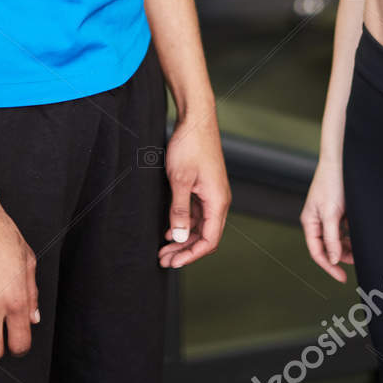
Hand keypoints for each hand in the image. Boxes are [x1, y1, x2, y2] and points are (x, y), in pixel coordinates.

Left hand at [158, 113, 229, 268]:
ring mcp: (211, 194)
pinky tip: (170, 231)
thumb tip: (181, 238)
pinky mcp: (204, 187)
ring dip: (183, 240)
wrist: (196, 119)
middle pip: (206, 236)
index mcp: (217, 201)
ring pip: (200, 226)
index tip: (174, 263)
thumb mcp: (180, 180)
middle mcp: (218, 200)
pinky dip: (184, 225)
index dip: (192, 255)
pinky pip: (197, 214)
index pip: (210, 240)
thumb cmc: (190, 146)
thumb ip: (180, 210)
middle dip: (186, 251)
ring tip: (164, 250)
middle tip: (164, 261)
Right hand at [300, 159, 353, 281]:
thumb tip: (332, 259)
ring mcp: (329, 215)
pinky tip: (362, 231)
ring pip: (339, 239)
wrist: (342, 159)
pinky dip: (353, 233)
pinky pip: (346, 228)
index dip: (329, 266)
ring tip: (362, 247)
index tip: (342, 277)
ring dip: (349, 245)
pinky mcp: (340, 209)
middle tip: (358, 260)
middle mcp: (318, 220)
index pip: (317, 252)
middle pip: (328, 247)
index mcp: (310, 222)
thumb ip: (331, 238)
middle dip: (342, 256)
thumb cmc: (332, 182)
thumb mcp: (331, 213)